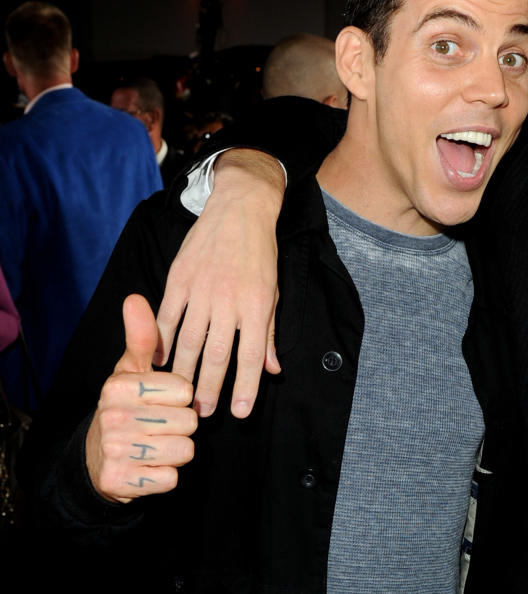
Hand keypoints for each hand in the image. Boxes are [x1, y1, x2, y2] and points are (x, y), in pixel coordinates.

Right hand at [85, 295, 197, 503]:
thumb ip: (141, 336)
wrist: (98, 460)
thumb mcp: (132, 370)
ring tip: (155, 444)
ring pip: (185, 449)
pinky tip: (148, 467)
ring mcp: (115, 451)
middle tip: (158, 425)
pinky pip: (172, 478)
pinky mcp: (120, 482)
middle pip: (189, 421)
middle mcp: (113, 417)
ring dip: (177, 450)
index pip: (186, 391)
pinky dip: (166, 475)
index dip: (181, 398)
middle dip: (181, 425)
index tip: (161, 400)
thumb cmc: (127, 406)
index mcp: (119, 386)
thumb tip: (134, 297)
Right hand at [157, 149, 284, 418]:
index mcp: (257, 304)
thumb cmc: (260, 254)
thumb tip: (272, 370)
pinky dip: (161, 340)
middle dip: (209, 388)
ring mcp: (201, 289)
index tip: (240, 412)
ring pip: (189, 340)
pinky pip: (167, 316)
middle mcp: (229, 300)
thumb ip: (269, 333)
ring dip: (183, 371)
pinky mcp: (179, 278)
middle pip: (216, 354)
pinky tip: (159, 360)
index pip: (251, 355)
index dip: (246, 387)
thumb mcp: (274, 292)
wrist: (241, 209)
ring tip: (180, 394)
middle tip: (202, 413)